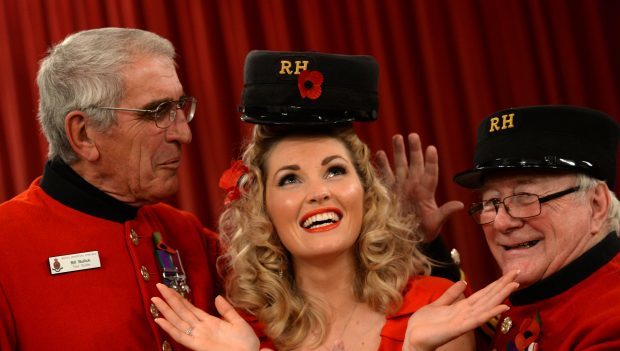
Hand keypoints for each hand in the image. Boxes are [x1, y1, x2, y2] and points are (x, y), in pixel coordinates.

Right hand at [151, 283, 260, 350]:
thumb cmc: (245, 342)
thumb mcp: (238, 322)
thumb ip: (226, 310)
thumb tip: (217, 297)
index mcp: (210, 322)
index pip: (190, 308)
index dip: (180, 298)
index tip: (170, 288)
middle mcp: (201, 328)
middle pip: (181, 311)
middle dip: (169, 300)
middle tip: (158, 287)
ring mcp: (198, 336)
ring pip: (178, 321)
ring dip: (166, 310)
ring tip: (155, 299)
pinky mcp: (197, 345)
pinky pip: (181, 336)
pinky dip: (170, 328)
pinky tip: (160, 320)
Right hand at [375, 133, 463, 241]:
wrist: (407, 238)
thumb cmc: (424, 232)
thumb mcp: (435, 224)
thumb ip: (445, 213)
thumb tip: (460, 205)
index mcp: (425, 193)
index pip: (430, 174)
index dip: (431, 162)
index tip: (432, 148)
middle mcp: (413, 186)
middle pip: (415, 164)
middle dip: (414, 150)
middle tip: (413, 135)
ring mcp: (401, 187)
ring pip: (400, 165)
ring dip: (398, 151)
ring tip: (397, 136)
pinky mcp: (389, 191)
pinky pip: (386, 175)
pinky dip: (382, 165)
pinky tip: (380, 153)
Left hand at [403, 270, 519, 350]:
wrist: (414, 338)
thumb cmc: (425, 325)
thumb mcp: (438, 304)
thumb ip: (451, 294)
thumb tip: (462, 282)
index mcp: (462, 307)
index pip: (483, 293)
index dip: (496, 283)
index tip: (509, 273)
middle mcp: (467, 313)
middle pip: (489, 297)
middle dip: (503, 285)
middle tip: (517, 272)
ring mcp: (465, 320)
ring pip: (487, 305)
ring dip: (501, 295)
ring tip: (514, 285)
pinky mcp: (459, 328)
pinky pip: (477, 319)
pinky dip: (490, 312)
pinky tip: (503, 307)